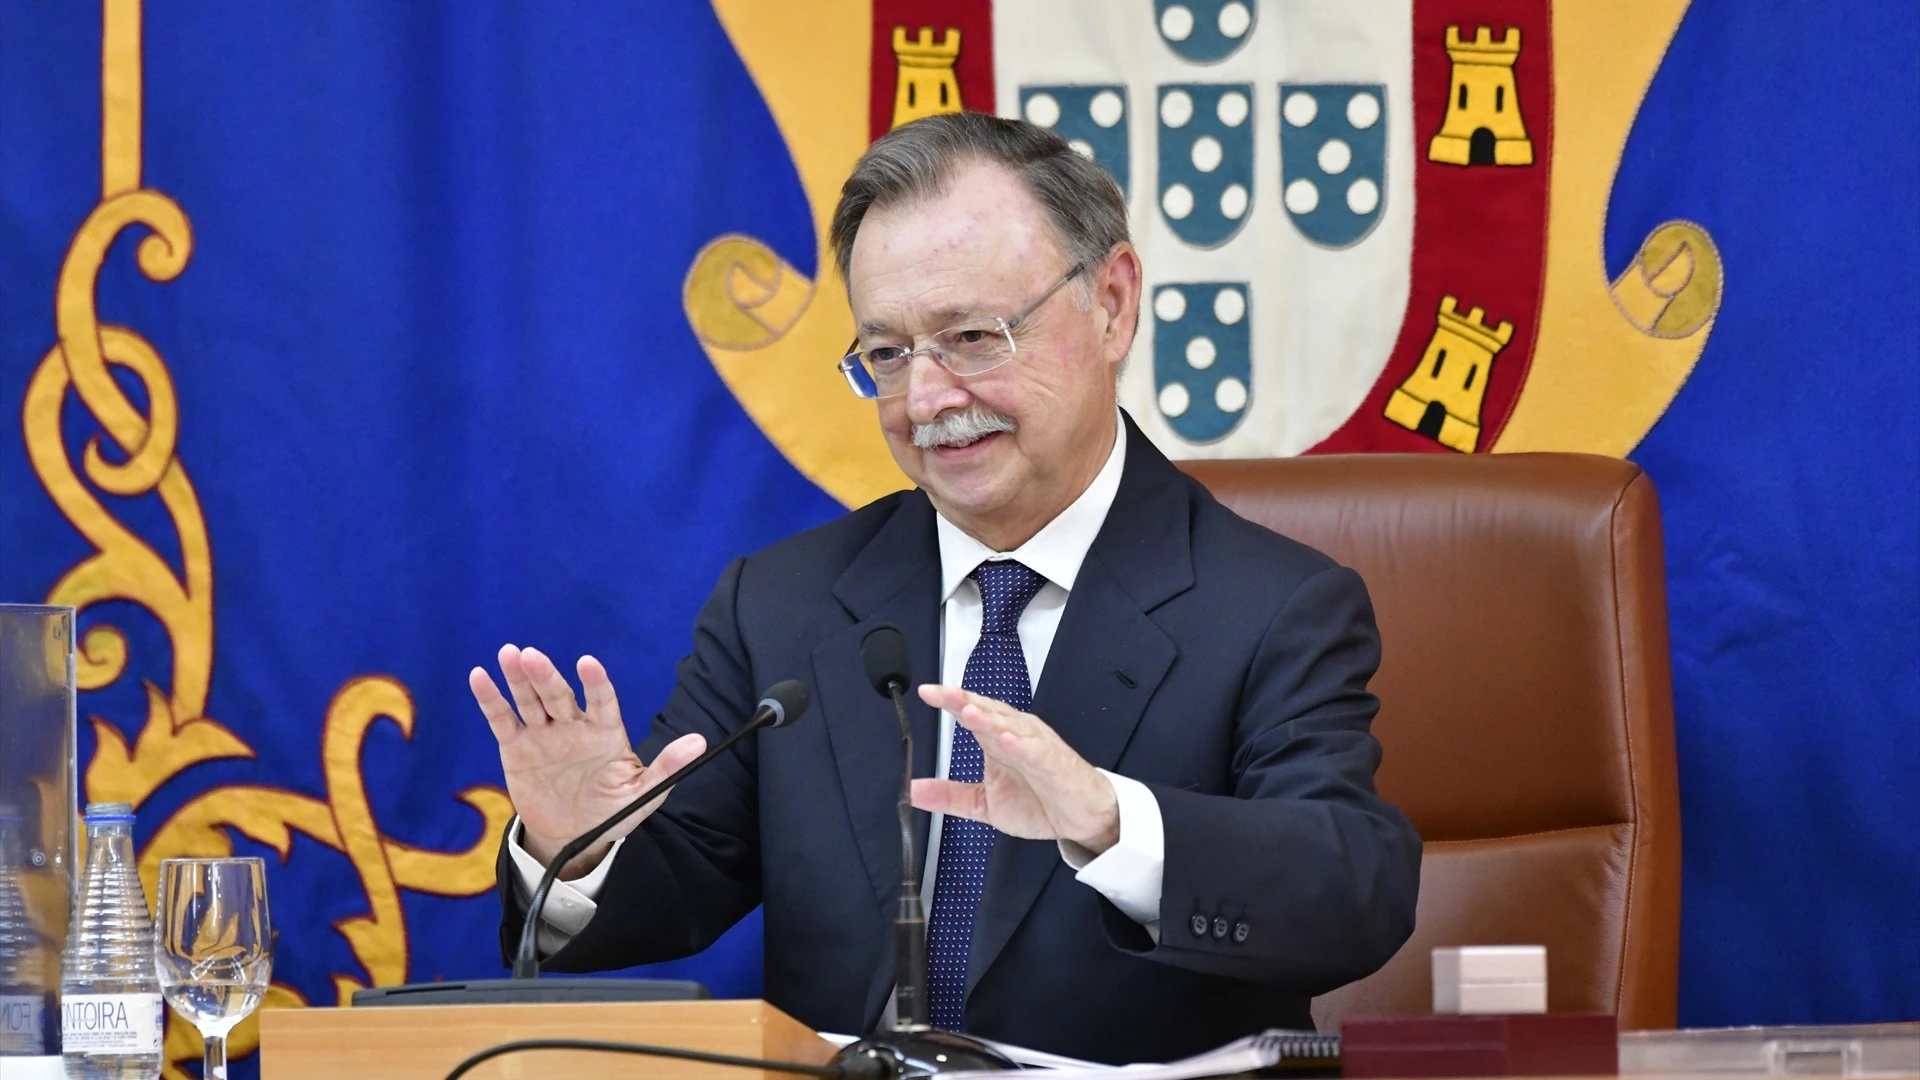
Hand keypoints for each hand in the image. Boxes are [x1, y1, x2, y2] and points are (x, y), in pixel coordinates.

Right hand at [470, 644, 705, 878]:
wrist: (573, 837)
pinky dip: (491, 700)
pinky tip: (480, 677)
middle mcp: (573, 726)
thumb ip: (667, 768)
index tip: (588, 664)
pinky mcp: (517, 747)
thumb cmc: (612, 812)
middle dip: (546, 676)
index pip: (601, 702)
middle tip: (532, 655)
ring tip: (509, 655)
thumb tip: (700, 742)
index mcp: (605, 732)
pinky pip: (503, 720)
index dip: (595, 683)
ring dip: (519, 679)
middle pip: (558, 696)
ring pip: (530, 701)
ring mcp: (544, 734)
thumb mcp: (642, 795)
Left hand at [910, 684, 1119, 853]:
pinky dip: (1023, 745)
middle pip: (987, 711)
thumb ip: (949, 796)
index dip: (949, 702)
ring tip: (968, 712)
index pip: (970, 714)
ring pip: (1010, 726)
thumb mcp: (983, 803)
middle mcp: (1015, 735)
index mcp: (996, 740)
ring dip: (989, 718)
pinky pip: (1037, 752)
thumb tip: (912, 790)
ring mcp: (1036, 747)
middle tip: (940, 694)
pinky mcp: (1055, 764)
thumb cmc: (1039, 801)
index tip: (926, 692)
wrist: (1081, 818)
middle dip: (964, 701)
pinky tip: (1007, 740)